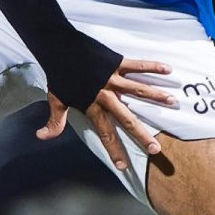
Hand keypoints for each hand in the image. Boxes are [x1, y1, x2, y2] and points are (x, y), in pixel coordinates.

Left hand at [37, 58, 176, 170]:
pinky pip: (138, 65)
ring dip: (156, 96)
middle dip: (142, 135)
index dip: (114, 150)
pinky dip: (153, 66)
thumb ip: (55, 121)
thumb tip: (42, 137)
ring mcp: (113, 78)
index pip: (105, 133)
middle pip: (127, 119)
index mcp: (92, 106)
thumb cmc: (59, 75)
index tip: (123, 166)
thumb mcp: (56, 100)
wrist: (59, 48)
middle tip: (156, 149)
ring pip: (138, 89)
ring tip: (173, 102)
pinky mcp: (117, 62)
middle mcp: (106, 95)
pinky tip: (168, 69)